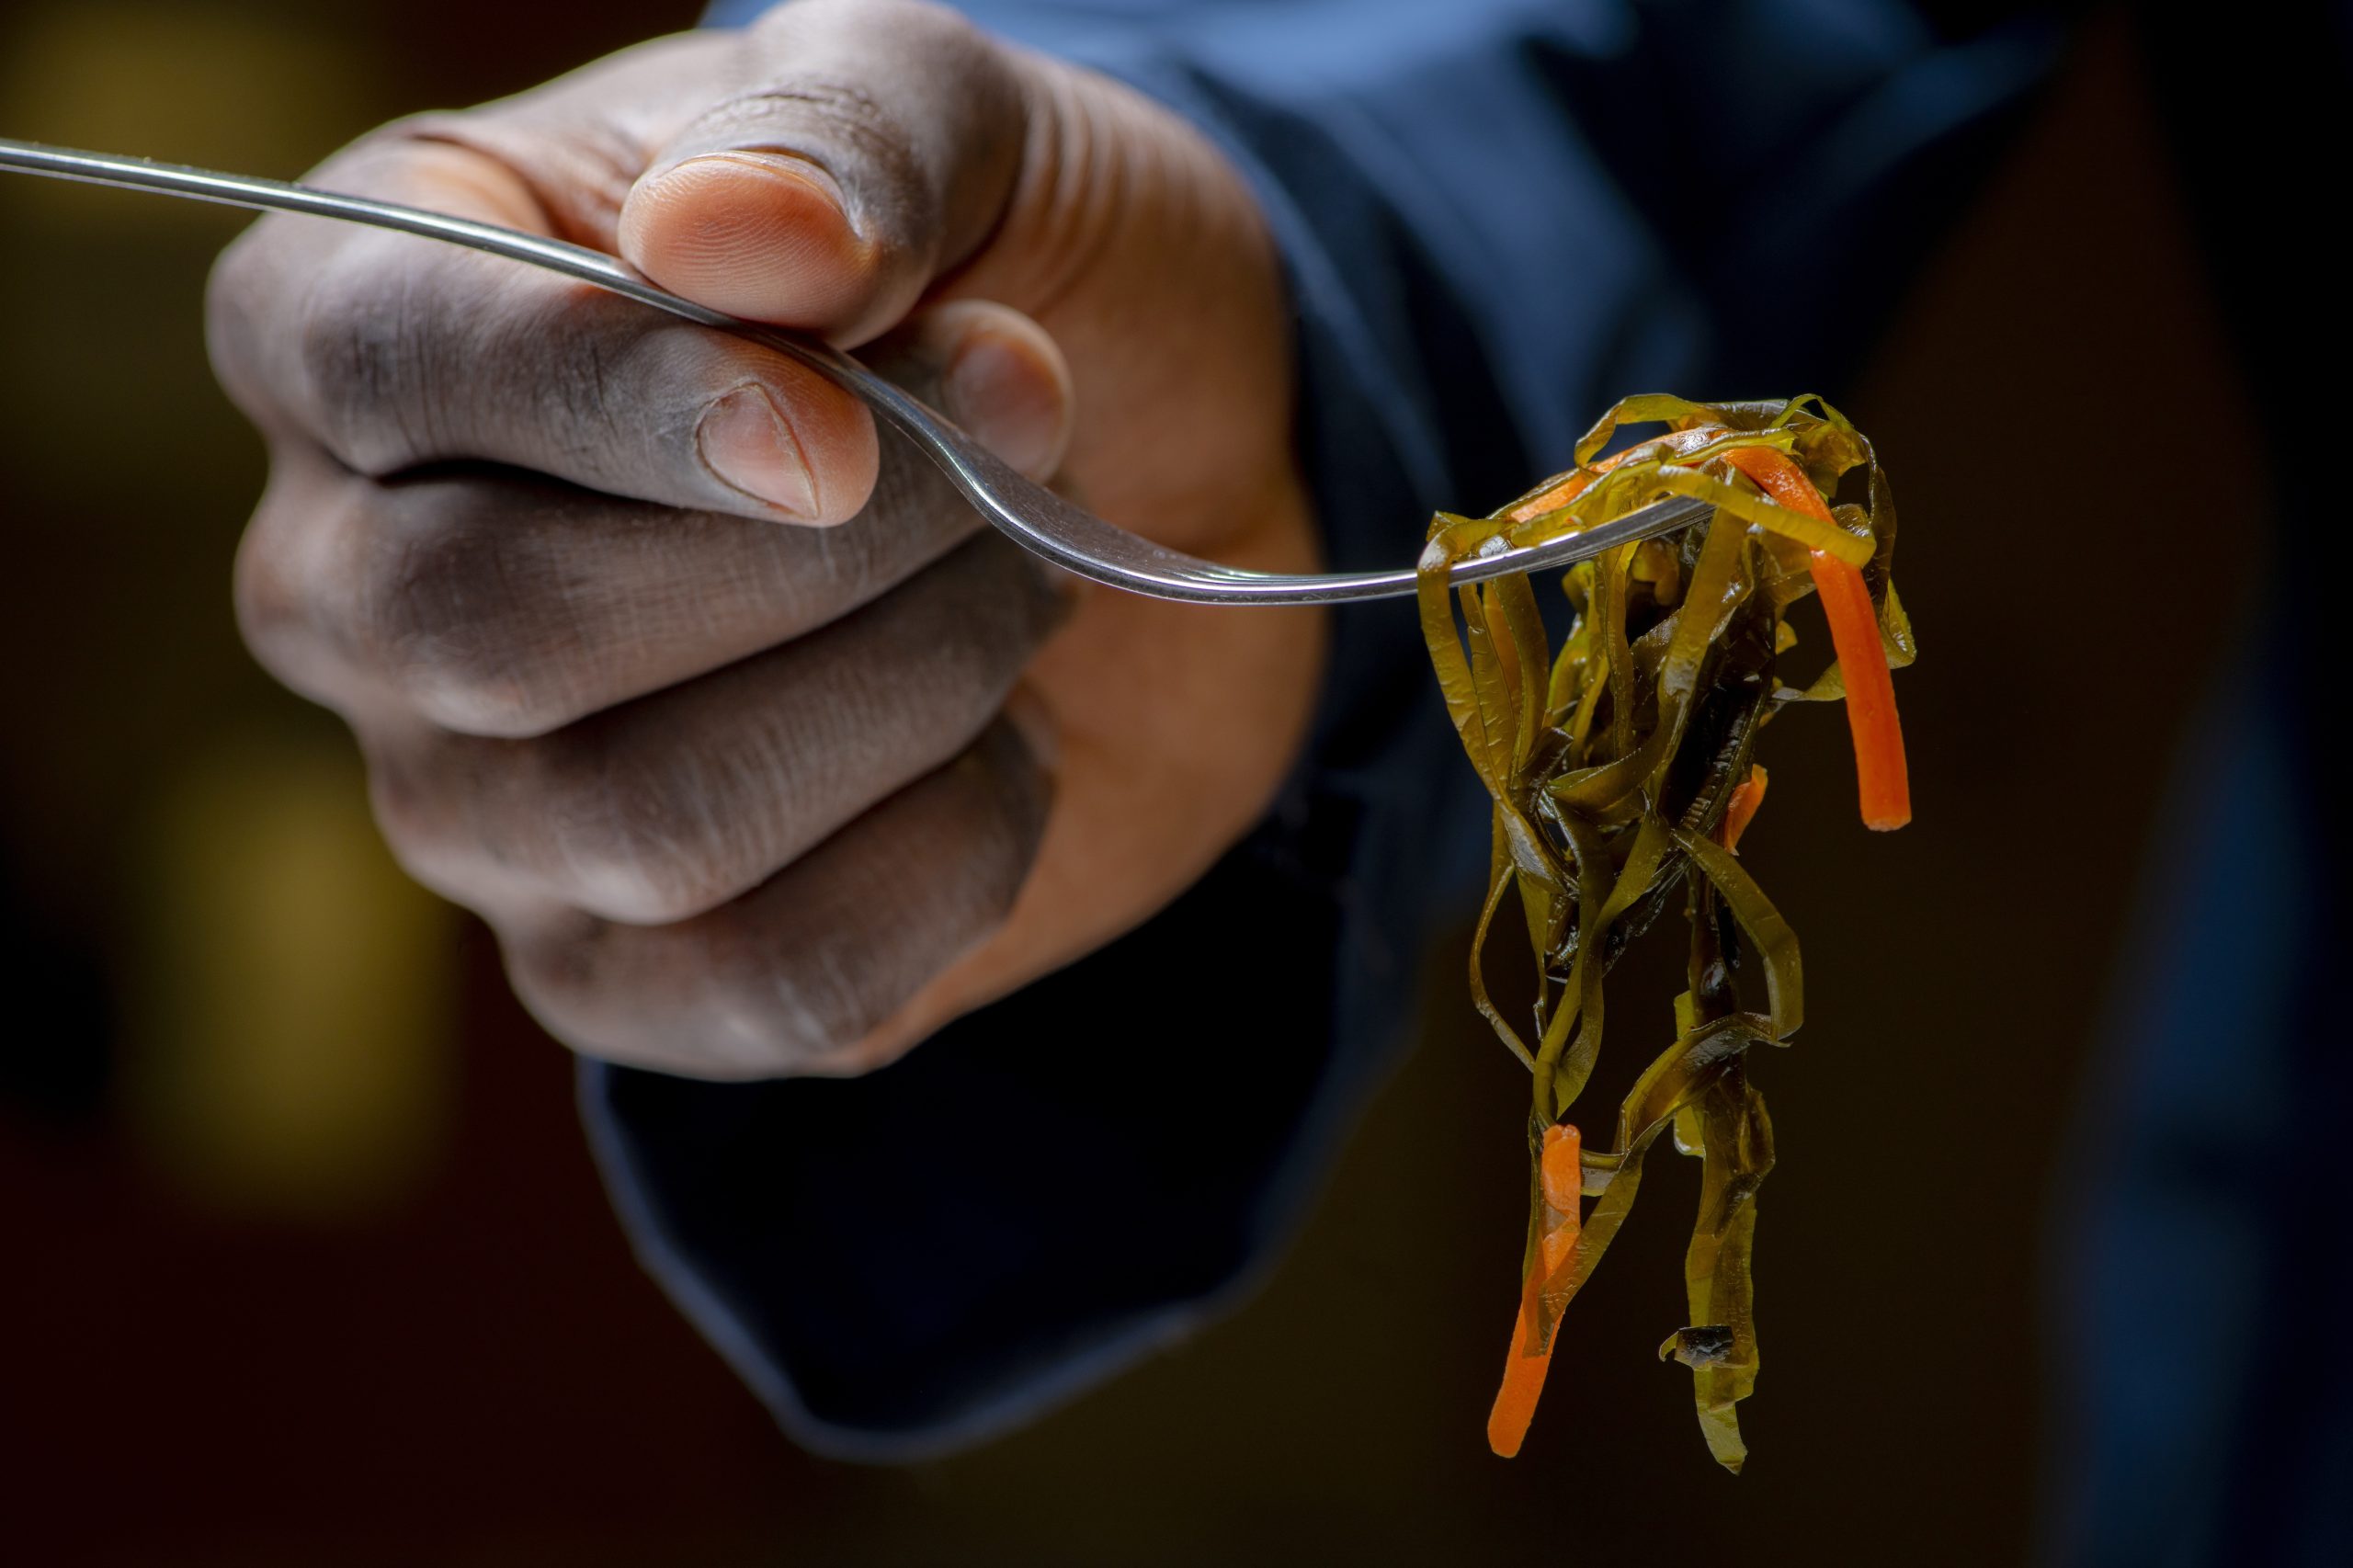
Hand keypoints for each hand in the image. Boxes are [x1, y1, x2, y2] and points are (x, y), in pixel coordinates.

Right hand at [207, 0, 1324, 1078]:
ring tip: (1020, 578)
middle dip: (825, 557)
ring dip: (917, 685)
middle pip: (497, 629)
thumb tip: (735, 245)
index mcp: (368, 311)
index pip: (385, 365)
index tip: (846, 427)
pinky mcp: (636, 976)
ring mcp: (482, 811)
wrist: (1150, 485)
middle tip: (1008, 455)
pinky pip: (774, 980)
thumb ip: (847, 137)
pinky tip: (1005, 743)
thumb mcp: (969, 125)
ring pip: (651, 822)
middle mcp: (366, 587)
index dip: (621, 401)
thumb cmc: (1011, 277)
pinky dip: (958, 851)